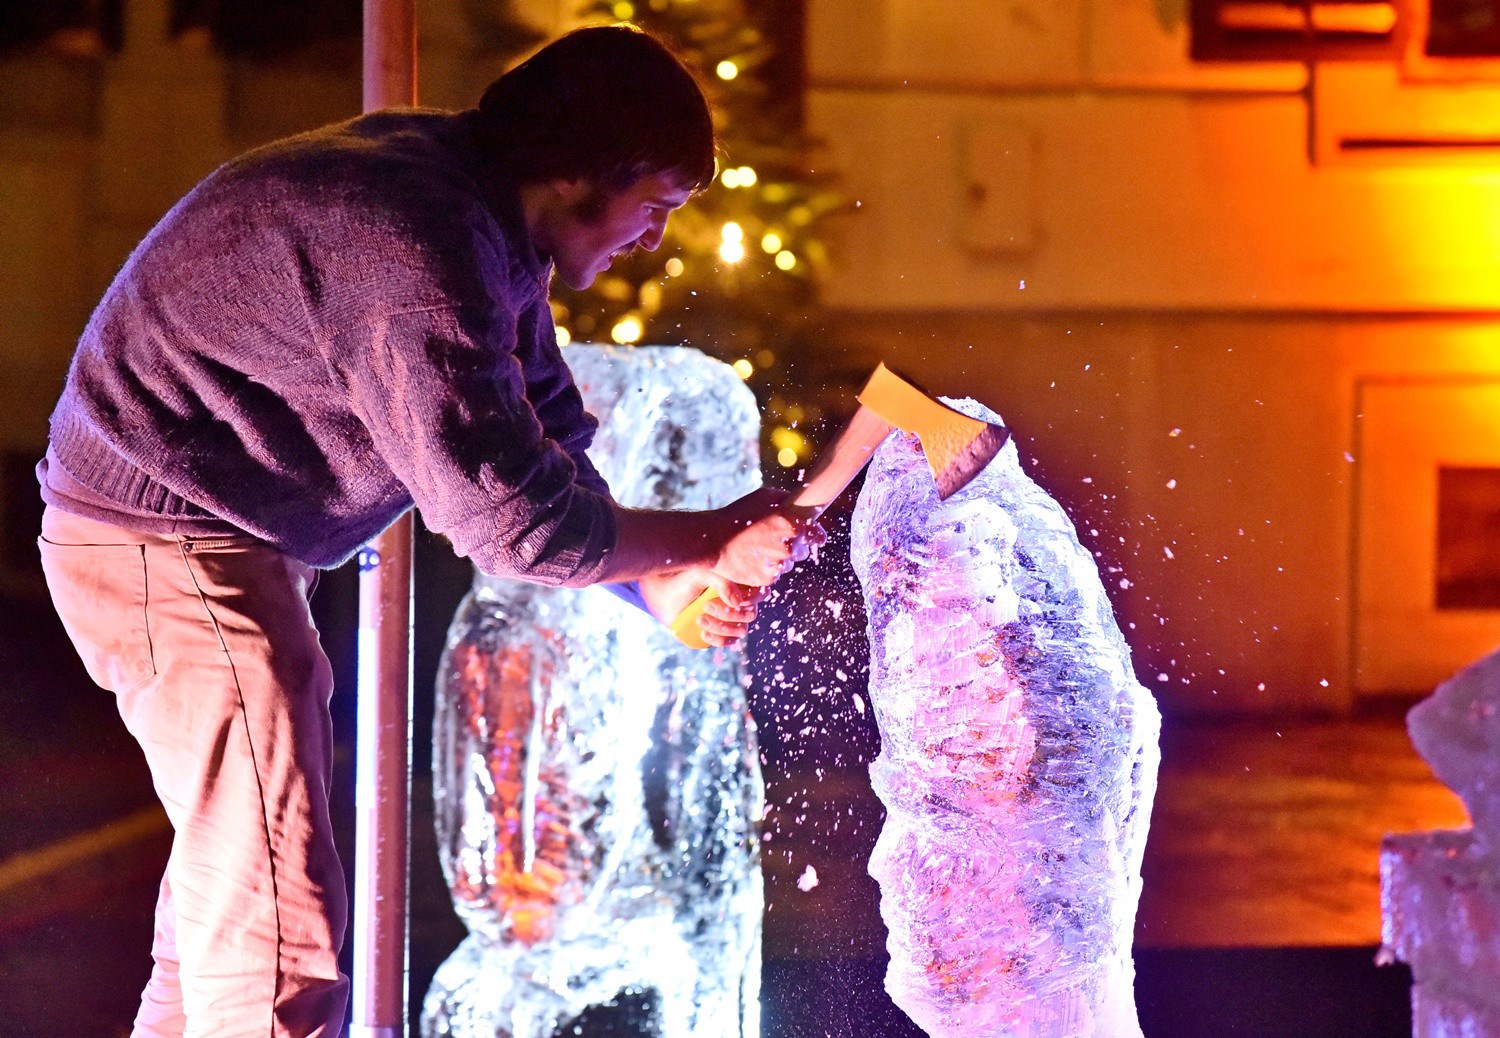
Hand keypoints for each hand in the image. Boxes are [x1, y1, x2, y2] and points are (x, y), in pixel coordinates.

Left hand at [639, 569, 762, 646]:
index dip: (749, 599)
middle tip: (706, 605)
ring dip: (721, 626)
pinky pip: (729, 642)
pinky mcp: (721, 634)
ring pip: (741, 630)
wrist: (665, 596)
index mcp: (740, 585)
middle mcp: (739, 603)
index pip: (760, 593)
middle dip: (729, 613)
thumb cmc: (686, 581)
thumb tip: (737, 602)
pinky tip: (702, 632)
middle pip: (751, 614)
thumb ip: (722, 582)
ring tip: (699, 618)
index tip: (729, 598)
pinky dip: (717, 639)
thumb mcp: (702, 573)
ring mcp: (731, 621)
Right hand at [711, 487, 825, 587]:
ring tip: (759, 548)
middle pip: (802, 551)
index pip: (817, 535)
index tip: (814, 537)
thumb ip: (786, 500)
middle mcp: (788, 547)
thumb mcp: (764, 496)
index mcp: (791, 525)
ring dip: (779, 558)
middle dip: (793, 545)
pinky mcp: (766, 579)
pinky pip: (774, 575)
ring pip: (788, 564)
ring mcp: (778, 565)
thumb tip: (799, 502)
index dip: (815, 535)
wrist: (712, 540)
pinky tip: (753, 558)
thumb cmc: (737, 514)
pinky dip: (767, 568)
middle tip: (774, 539)